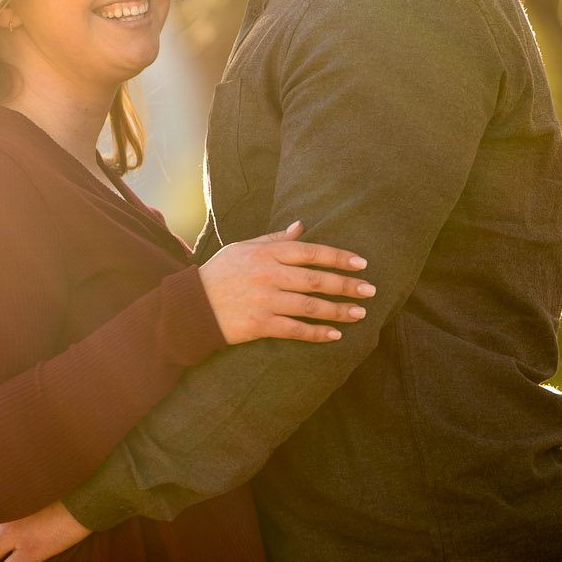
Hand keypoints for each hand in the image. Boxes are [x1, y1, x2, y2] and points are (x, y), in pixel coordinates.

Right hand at [198, 221, 374, 344]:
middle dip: (346, 285)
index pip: (309, 252)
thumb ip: (273, 239)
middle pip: (315, 280)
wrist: (192, 306)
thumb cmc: (219, 273)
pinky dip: (316, 333)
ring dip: (338, 311)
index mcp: (265, 253)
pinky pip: (295, 330)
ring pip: (310, 306)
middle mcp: (268, 275)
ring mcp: (265, 301)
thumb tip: (301, 226)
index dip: (338, 257)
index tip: (361, 264)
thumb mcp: (243, 248)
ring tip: (359, 313)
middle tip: (370, 290)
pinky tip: (334, 335)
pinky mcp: (260, 324)